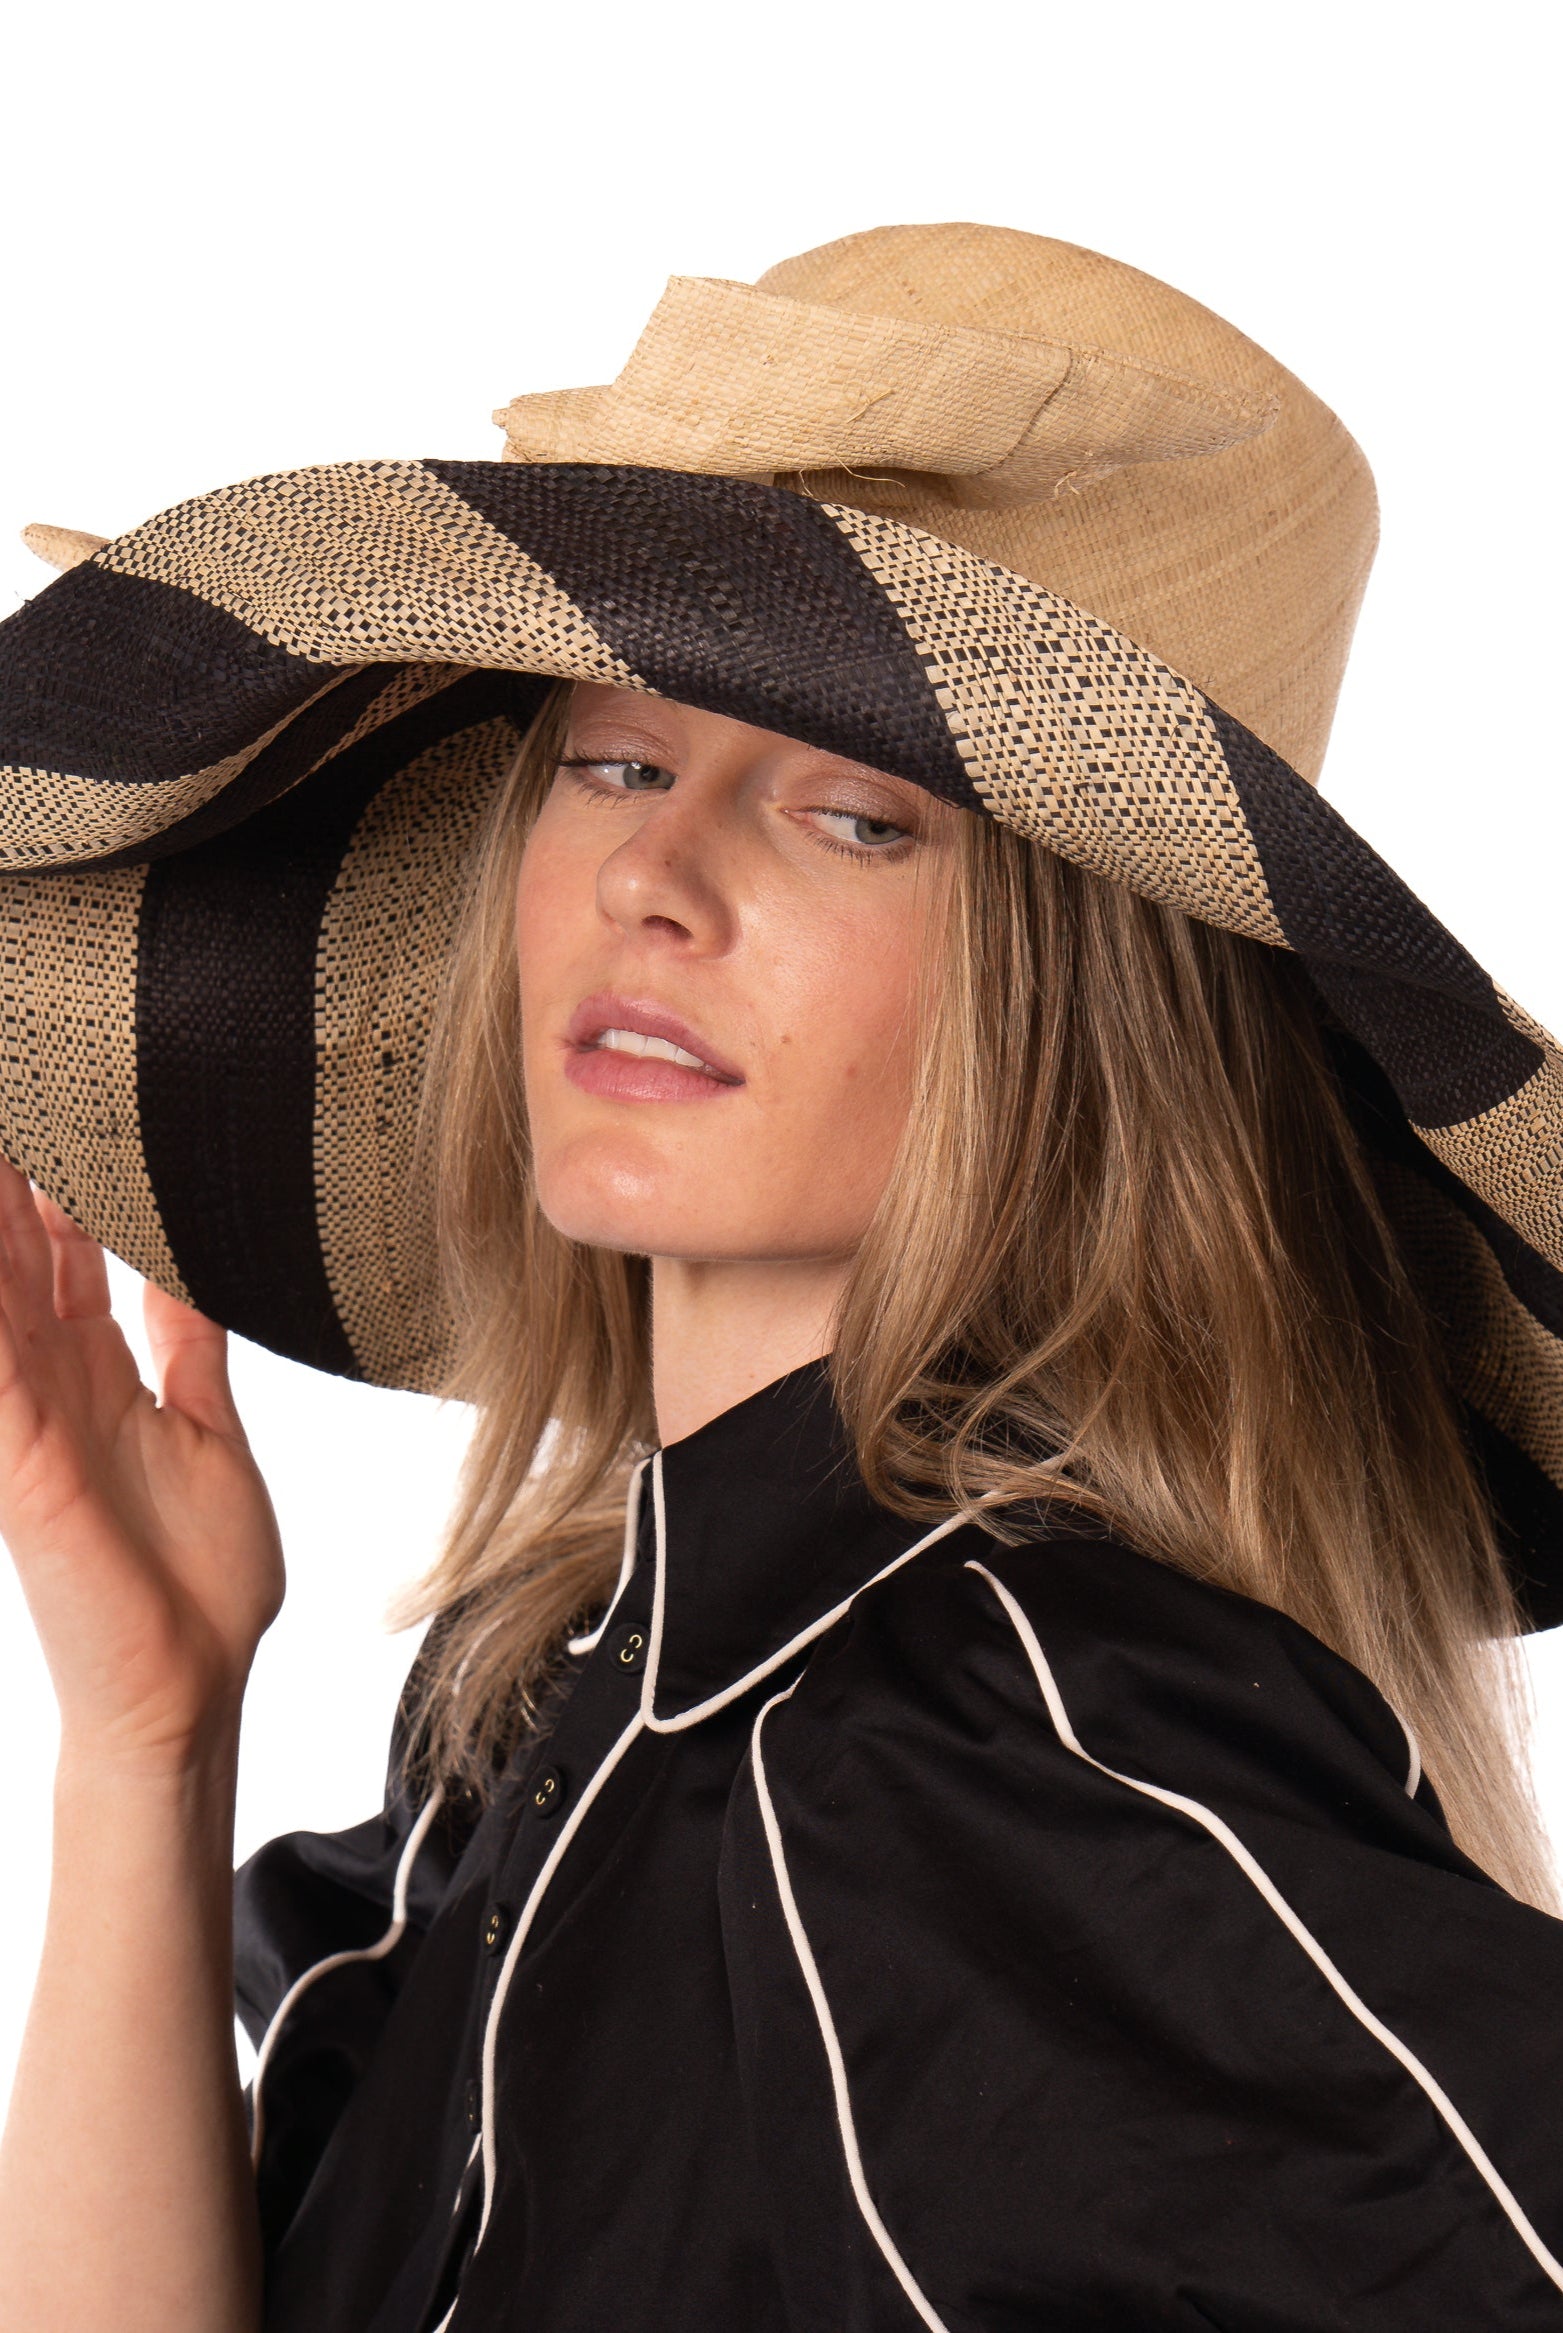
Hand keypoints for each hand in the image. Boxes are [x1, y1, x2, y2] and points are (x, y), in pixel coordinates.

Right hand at [0, 1156, 283, 1772]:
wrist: (189, 1686)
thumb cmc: (198, 1579)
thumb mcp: (208, 1429)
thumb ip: (189, 1349)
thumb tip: (195, 1276)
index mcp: (101, 1371)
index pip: (65, 1250)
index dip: (60, 1178)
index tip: (65, 1102)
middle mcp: (52, 1382)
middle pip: (17, 1249)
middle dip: (14, 1176)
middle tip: (22, 1081)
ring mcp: (29, 1416)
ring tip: (2, 1143)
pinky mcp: (22, 1459)